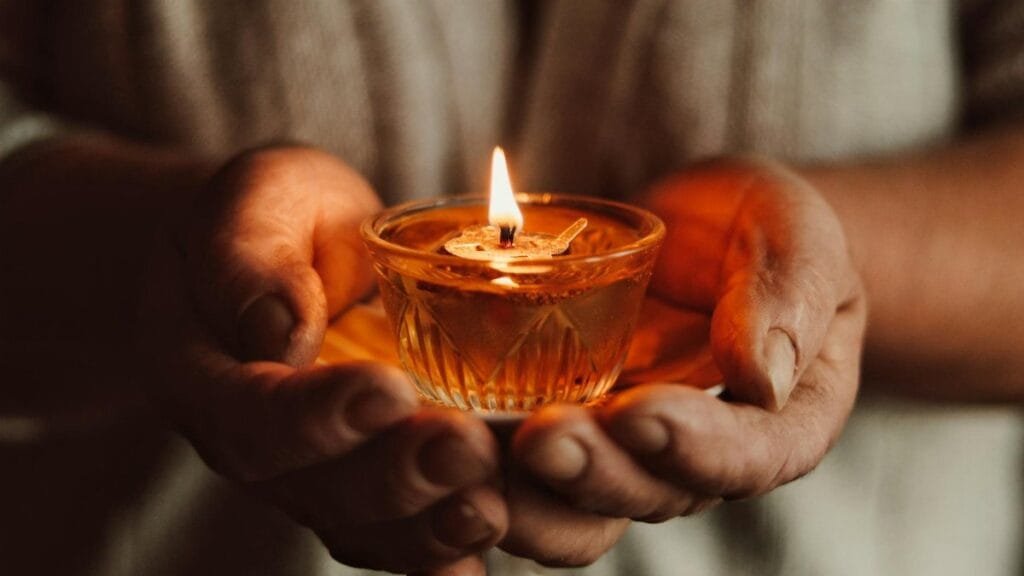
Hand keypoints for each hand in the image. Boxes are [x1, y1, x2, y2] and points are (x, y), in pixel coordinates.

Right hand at [137, 146, 505, 573]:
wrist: (294, 251)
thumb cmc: (276, 215)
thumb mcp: (256, 198)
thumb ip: (251, 257)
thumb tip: (275, 330)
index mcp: (201, 369)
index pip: (250, 411)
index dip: (315, 415)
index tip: (389, 389)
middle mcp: (249, 441)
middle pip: (312, 486)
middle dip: (395, 477)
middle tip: (465, 450)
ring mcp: (307, 470)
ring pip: (358, 524)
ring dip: (425, 527)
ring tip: (490, 508)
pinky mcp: (361, 481)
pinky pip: (392, 533)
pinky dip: (436, 550)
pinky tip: (480, 551)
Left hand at [498, 157, 866, 564]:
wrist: (705, 230)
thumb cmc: (762, 228)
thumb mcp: (793, 234)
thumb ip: (789, 294)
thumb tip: (761, 378)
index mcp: (779, 422)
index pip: (750, 457)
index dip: (696, 448)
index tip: (640, 413)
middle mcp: (698, 455)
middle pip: (650, 494)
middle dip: (593, 472)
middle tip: (541, 435)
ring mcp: (625, 449)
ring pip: (579, 503)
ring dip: (526, 491)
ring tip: (473, 452)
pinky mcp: (567, 426)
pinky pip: (526, 466)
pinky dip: (484, 463)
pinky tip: (437, 434)